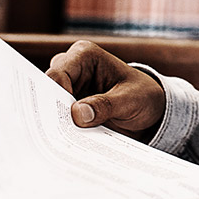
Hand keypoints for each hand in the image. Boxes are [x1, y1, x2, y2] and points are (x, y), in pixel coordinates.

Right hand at [45, 40, 166, 141]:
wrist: (150, 111)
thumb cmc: (143, 96)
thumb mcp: (131, 100)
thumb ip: (106, 105)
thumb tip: (77, 114)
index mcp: (85, 55)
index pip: (58, 74)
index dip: (56, 97)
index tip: (65, 119)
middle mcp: (72, 67)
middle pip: (48, 90)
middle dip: (54, 111)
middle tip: (59, 134)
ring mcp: (68, 87)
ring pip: (49, 105)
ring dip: (58, 122)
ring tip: (66, 141)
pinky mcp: (69, 105)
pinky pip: (57, 117)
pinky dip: (63, 129)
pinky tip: (68, 143)